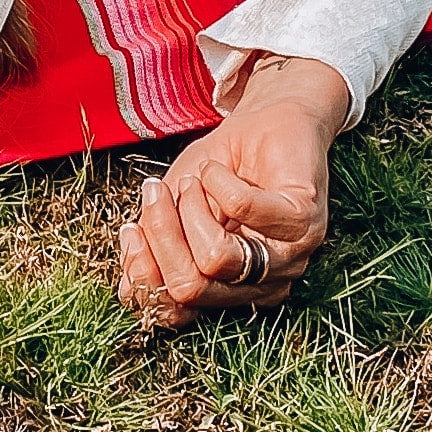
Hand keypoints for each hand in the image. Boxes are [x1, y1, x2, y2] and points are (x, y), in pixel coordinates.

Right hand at [115, 55, 346, 327]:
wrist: (268, 121)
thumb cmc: (220, 167)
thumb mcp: (174, 208)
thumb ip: (154, 247)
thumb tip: (126, 287)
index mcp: (229, 288)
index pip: (178, 311)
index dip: (144, 276)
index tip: (130, 230)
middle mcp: (263, 284)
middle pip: (192, 288)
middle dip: (160, 235)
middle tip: (156, 194)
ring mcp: (289, 256)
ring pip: (216, 258)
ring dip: (189, 208)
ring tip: (194, 181)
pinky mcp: (305, 220)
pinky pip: (242, 210)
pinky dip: (216, 182)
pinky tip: (218, 170)